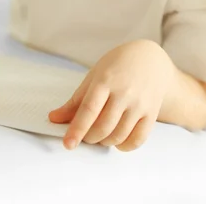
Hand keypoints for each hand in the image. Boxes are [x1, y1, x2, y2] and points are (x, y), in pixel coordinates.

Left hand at [49, 39, 173, 151]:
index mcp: (106, 80)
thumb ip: (76, 99)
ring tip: (100, 135)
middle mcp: (124, 92)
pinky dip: (124, 146)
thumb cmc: (118, 66)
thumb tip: (54, 118)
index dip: (77, 129)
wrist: (150, 59)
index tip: (68, 144)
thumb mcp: (95, 75)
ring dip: (105, 142)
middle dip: (89, 137)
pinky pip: (137, 139)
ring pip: (119, 135)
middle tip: (85, 135)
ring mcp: (140, 103)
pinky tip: (117, 140)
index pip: (89, 109)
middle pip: (103, 126)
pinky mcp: (151, 113)